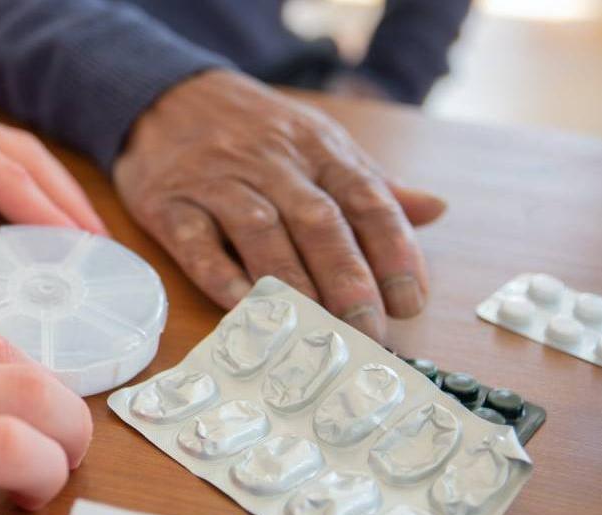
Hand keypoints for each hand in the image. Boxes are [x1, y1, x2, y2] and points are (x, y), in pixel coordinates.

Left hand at [0, 88, 105, 309]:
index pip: (5, 174)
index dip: (48, 215)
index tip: (84, 250)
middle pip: (25, 157)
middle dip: (68, 201)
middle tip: (103, 249)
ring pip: (12, 155)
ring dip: (49, 193)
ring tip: (82, 237)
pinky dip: (18, 189)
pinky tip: (28, 221)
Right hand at [114, 70, 445, 339]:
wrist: (166, 97)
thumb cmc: (253, 131)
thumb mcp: (316, 142)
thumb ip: (370, 183)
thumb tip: (434, 210)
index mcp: (317, 148)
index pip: (365, 199)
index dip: (393, 251)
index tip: (410, 301)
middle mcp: (270, 163)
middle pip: (317, 222)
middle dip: (347, 280)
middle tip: (368, 330)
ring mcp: (217, 182)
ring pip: (261, 232)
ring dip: (292, 284)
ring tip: (316, 330)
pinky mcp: (169, 204)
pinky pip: (197, 243)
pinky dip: (221, 276)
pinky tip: (244, 308)